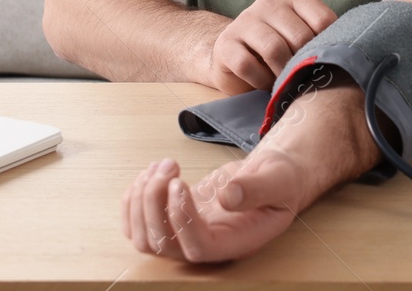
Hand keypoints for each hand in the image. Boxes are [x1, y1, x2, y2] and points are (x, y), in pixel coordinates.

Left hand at [122, 83, 379, 262]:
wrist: (270, 177)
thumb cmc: (278, 181)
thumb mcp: (277, 180)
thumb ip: (255, 189)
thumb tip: (226, 197)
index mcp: (235, 243)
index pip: (198, 248)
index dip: (181, 219)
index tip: (179, 182)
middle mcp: (207, 246)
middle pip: (162, 244)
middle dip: (154, 201)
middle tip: (169, 164)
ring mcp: (185, 235)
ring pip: (143, 236)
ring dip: (141, 197)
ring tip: (162, 165)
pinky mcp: (173, 220)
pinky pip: (137, 222)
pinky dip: (133, 197)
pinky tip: (151, 172)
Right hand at [204, 0, 336, 92]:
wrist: (234, 58)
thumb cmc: (280, 50)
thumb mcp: (303, 38)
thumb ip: (324, 38)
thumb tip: (356, 53)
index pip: (323, 21)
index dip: (327, 48)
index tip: (324, 64)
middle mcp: (268, 3)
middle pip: (299, 36)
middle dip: (303, 63)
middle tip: (303, 78)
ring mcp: (244, 21)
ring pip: (274, 49)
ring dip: (282, 73)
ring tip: (284, 83)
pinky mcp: (226, 44)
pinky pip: (247, 65)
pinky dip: (260, 81)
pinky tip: (263, 84)